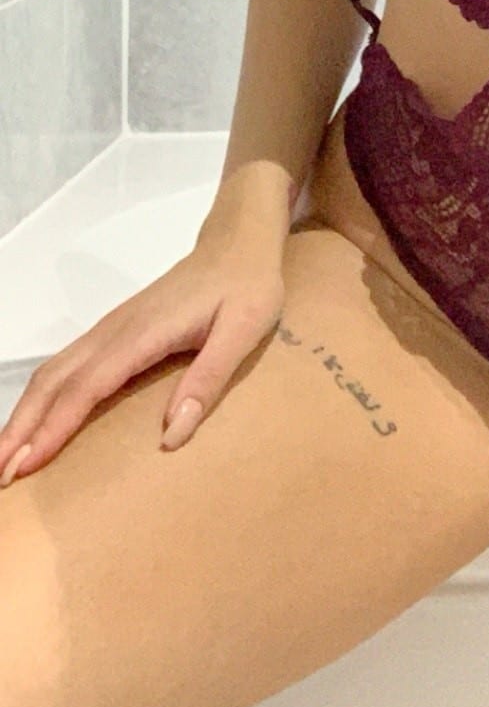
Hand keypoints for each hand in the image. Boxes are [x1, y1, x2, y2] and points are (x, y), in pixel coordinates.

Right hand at [0, 220, 285, 485]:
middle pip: (54, 380)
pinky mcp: (115, 330)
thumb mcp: (243, 333)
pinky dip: (42, 397)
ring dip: (25, 413)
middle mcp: (116, 330)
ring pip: (54, 372)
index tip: (25, 465)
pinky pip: (67, 366)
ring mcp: (112, 328)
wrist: (240, 241)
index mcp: (143, 334)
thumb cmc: (247, 287)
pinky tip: (37, 421)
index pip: (86, 387)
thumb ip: (208, 381)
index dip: (53, 428)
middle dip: (21, 426)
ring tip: (5, 457)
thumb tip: (171, 437)